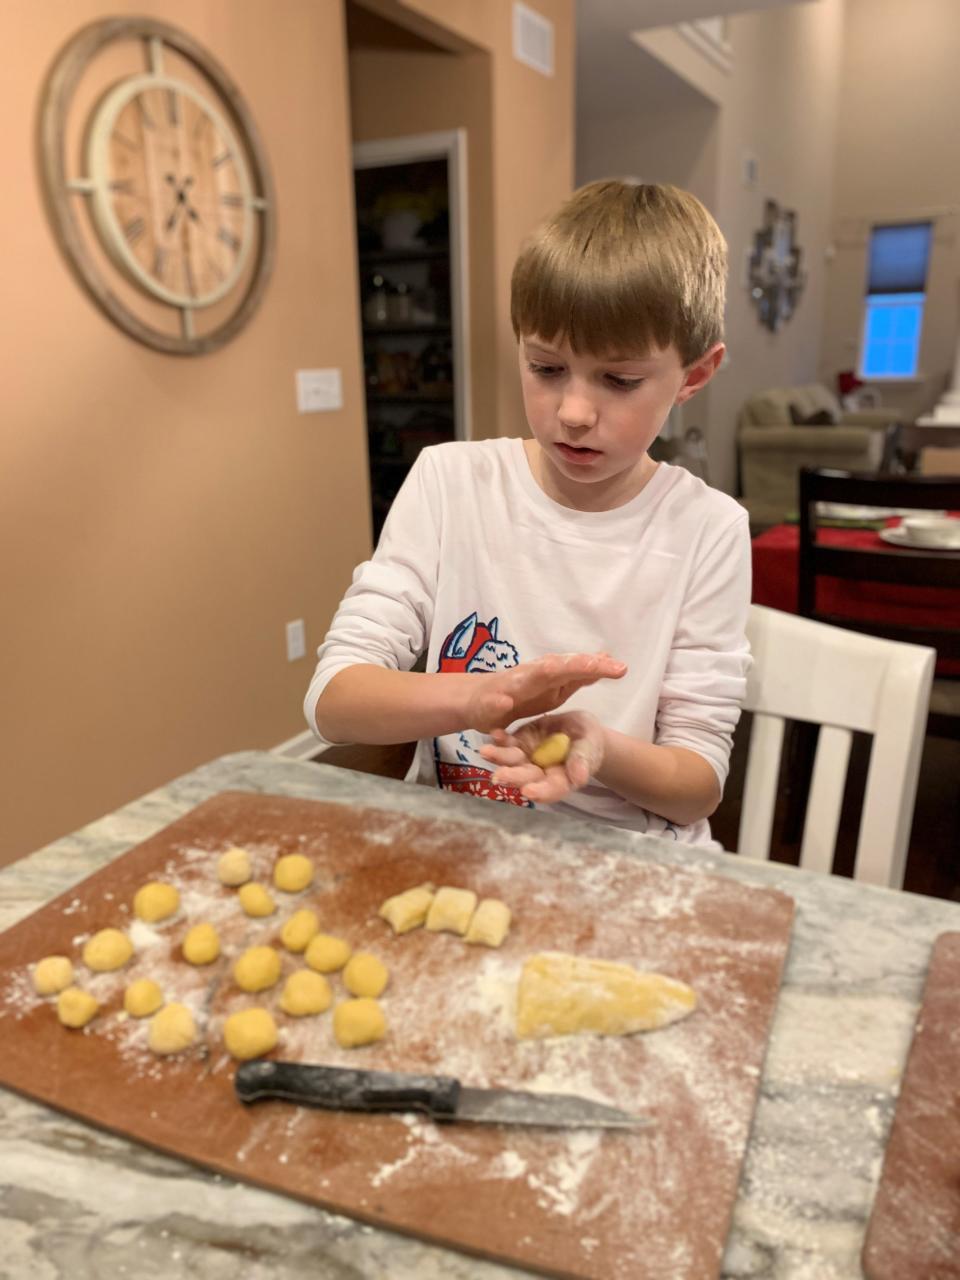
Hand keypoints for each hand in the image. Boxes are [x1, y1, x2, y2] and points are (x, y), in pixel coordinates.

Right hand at [463, 652, 625, 735]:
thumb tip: (608, 659)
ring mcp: (510, 686)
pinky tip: (505, 703)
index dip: (598, 666)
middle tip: (599, 663)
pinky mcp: (489, 703)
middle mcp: (532, 674)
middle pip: (557, 666)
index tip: (622, 668)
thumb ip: (580, 675)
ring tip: (557, 669)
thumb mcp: (556, 687)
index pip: (577, 667)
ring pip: (526, 677)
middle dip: (577, 664)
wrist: (479, 700)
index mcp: (550, 674)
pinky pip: (494, 702)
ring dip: (539, 673)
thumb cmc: (522, 694)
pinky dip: (499, 702)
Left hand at [478, 709, 605, 802]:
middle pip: (526, 778)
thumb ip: (583, 759)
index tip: (529, 792)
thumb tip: (580, 778)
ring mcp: (527, 758)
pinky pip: (508, 742)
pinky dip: (500, 740)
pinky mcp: (520, 742)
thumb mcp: (590, 745)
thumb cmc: (589, 740)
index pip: (552, 789)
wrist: (579, 728)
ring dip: (499, 758)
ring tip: (485, 752)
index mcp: (561, 779)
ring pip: (512, 761)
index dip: (541, 792)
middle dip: (513, 777)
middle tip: (499, 777)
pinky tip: (494, 734)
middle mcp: (540, 773)